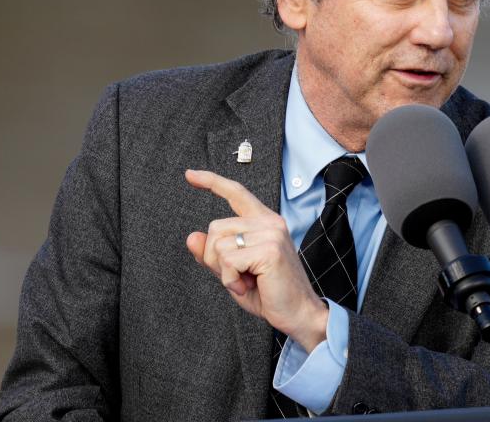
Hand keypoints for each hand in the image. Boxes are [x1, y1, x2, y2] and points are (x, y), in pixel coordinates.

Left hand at [185, 169, 328, 351]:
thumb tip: (191, 237)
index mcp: (264, 221)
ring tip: (246, 281)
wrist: (299, 314)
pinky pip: (228, 261)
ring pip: (219, 245)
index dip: (211, 182)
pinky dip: (230, 280)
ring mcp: (271, 233)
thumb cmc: (270, 293)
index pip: (236, 193)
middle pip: (215, 228)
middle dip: (214, 257)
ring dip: (224, 271)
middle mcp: (269, 222)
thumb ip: (214, 254)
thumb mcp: (234, 272)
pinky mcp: (269, 250)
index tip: (190, 175)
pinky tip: (248, 286)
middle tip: (238, 276)